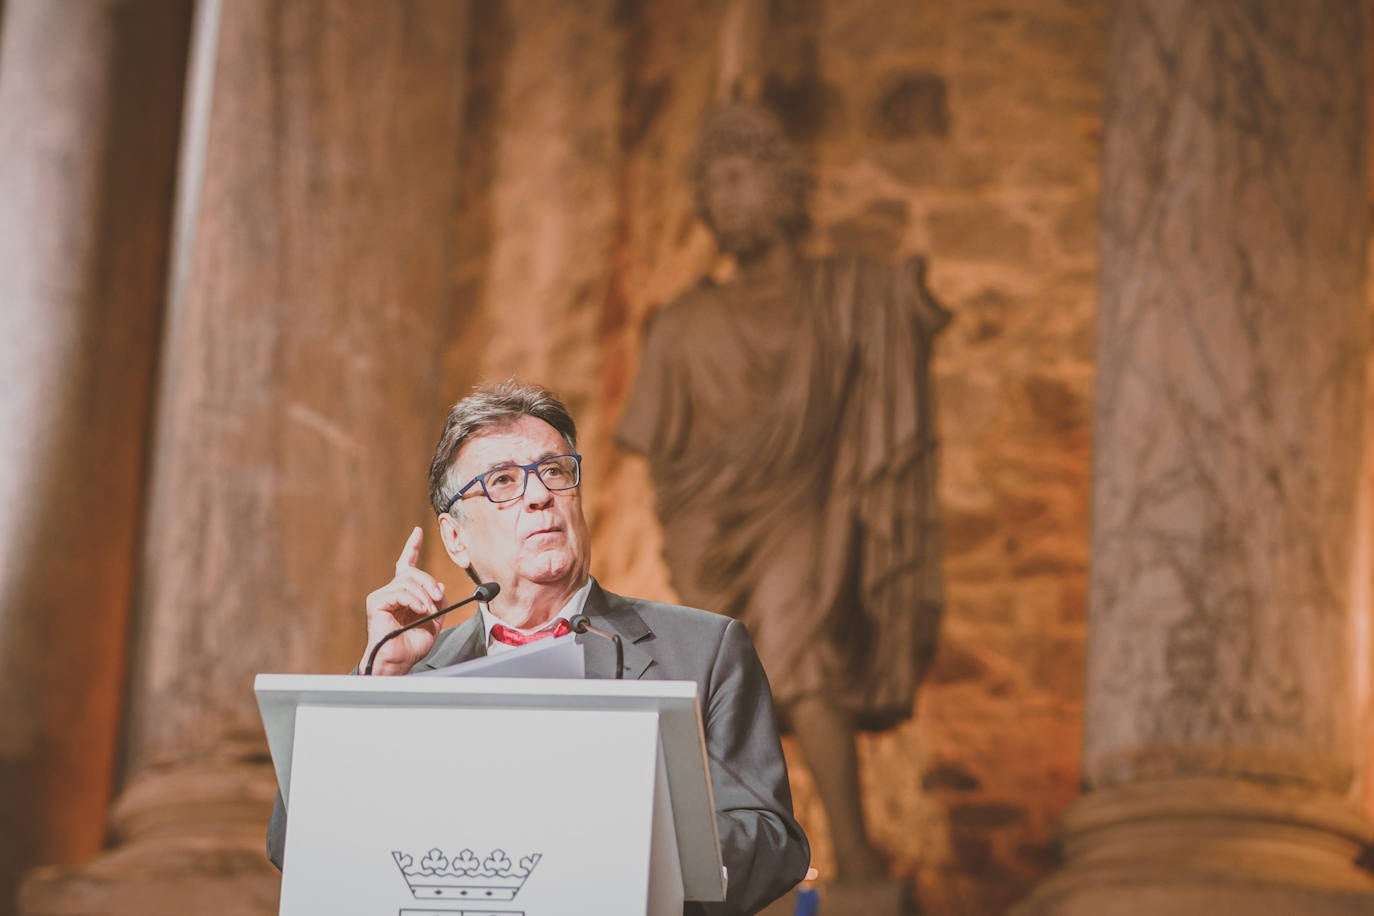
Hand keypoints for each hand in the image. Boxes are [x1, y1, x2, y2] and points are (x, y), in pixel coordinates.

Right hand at [360, 526, 445, 675]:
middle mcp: (391, 592)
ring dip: (424, 595)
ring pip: (408, 581)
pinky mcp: (376, 602)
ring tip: (428, 611)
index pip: (407, 565)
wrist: (398, 661)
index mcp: (404, 595)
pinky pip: (400, 591)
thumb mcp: (434, 620)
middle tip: (438, 597)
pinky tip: (420, 611)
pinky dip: (415, 600)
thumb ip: (438, 602)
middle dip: (429, 582)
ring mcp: (381, 596)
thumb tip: (439, 587)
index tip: (418, 532)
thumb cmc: (412, 645)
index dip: (412, 547)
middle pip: (412, 572)